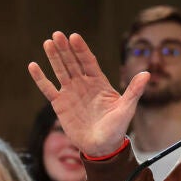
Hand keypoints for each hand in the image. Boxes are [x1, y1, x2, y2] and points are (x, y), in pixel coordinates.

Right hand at [29, 32, 148, 156]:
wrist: (102, 147)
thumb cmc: (117, 127)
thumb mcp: (127, 108)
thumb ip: (134, 90)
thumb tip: (147, 74)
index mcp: (99, 82)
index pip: (88, 61)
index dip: (81, 49)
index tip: (74, 36)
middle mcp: (83, 84)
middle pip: (73, 62)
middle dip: (66, 48)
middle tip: (57, 34)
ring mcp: (71, 93)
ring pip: (60, 71)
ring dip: (54, 57)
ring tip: (48, 43)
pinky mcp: (59, 104)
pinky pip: (48, 89)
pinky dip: (40, 78)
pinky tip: (33, 66)